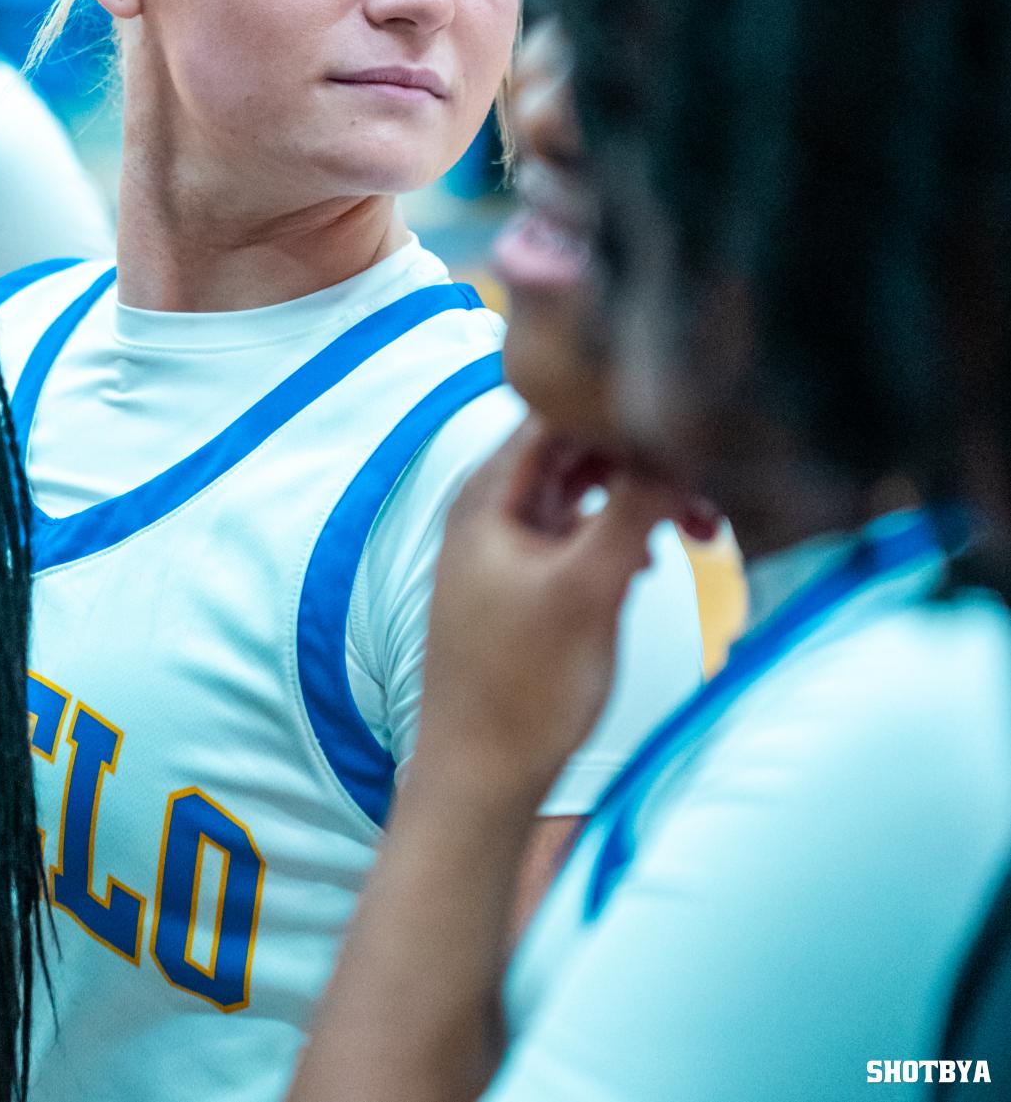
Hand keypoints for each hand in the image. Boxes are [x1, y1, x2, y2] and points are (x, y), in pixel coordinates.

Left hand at [416, 417, 712, 805]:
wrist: (478, 779)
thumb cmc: (523, 688)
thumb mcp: (587, 591)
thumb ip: (631, 511)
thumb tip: (678, 440)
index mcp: (489, 490)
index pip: (560, 410)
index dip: (626, 411)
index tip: (691, 434)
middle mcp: (491, 503)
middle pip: (579, 448)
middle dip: (646, 462)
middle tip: (711, 501)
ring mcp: (507, 542)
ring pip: (586, 492)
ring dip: (640, 502)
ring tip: (698, 536)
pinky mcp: (526, 580)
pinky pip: (580, 530)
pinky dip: (619, 535)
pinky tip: (647, 566)